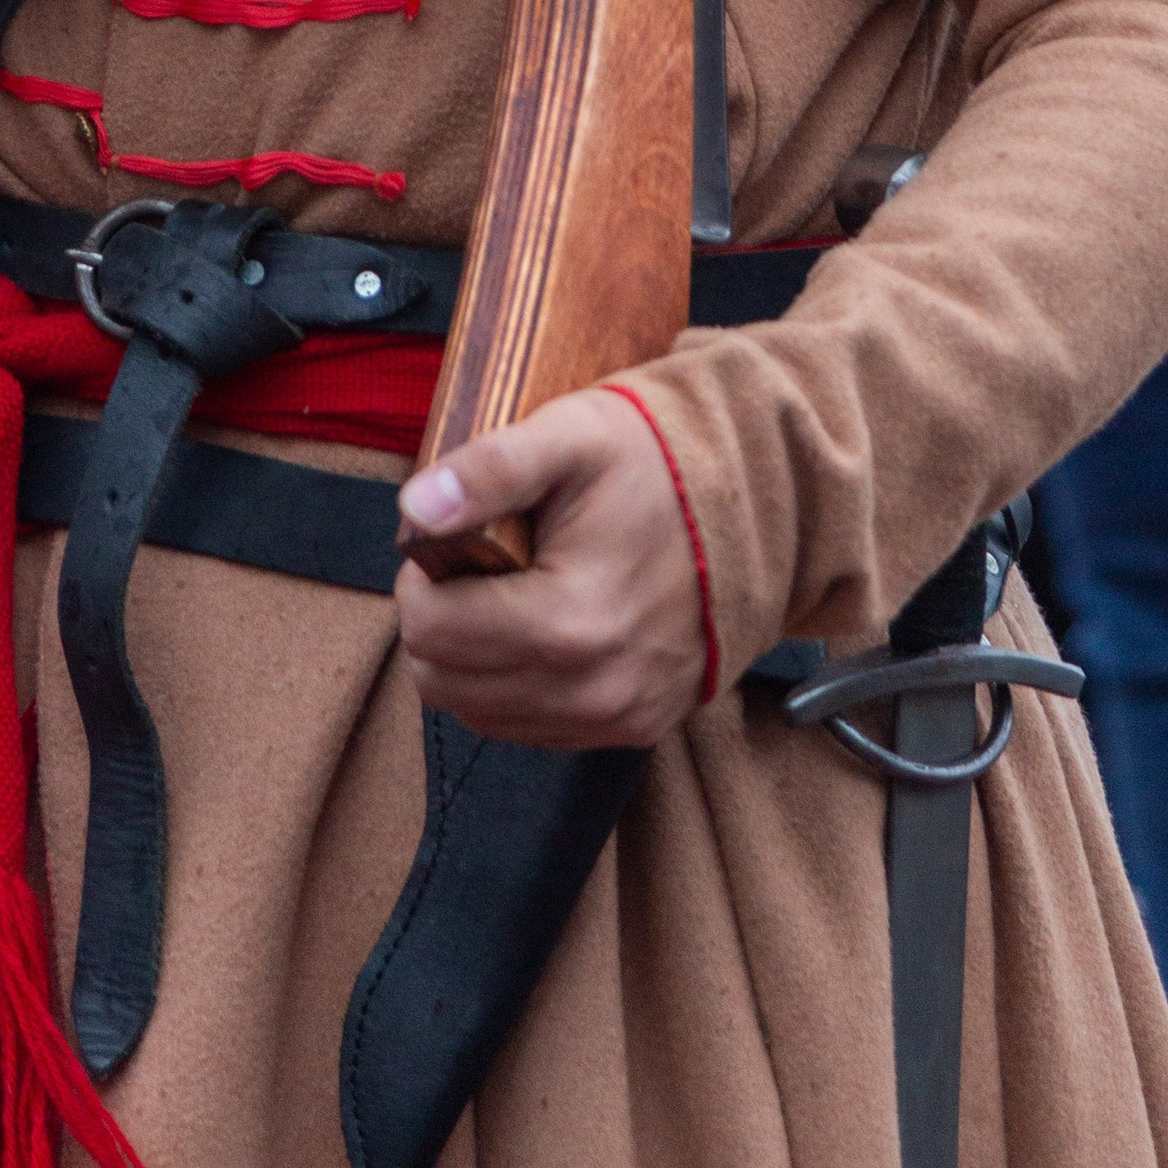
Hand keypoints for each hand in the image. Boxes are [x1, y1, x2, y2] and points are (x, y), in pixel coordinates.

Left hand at [395, 387, 709, 747]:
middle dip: (441, 618)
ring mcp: (614, 720)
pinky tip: (541, 627)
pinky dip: (513, 684)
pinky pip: (530, 728)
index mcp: (567, 622)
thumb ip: (488, 470)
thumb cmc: (653, 465)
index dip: (420, 577)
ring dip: (472, 657)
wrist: (752, 508)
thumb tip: (415, 510)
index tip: (452, 540)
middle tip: (481, 564)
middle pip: (442, 681)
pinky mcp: (632, 730)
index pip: (428, 630)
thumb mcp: (569, 438)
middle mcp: (590, 692)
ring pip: (478, 713)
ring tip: (513, 592)